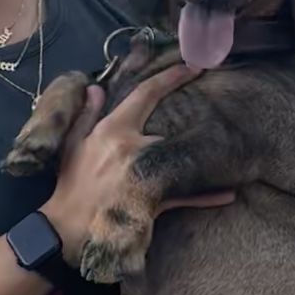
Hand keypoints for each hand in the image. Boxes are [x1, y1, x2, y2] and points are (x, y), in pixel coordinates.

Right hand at [43, 64, 231, 263]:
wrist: (66, 228)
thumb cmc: (68, 185)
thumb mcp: (71, 145)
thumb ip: (85, 114)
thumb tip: (95, 88)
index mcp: (112, 131)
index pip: (145, 95)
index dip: (171, 78)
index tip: (193, 66)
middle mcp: (133, 148)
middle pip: (169, 127)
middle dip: (186, 121)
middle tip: (214, 108)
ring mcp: (146, 175)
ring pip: (181, 158)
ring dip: (203, 156)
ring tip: (228, 149)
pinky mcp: (153, 202)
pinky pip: (185, 197)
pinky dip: (206, 196)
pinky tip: (228, 195)